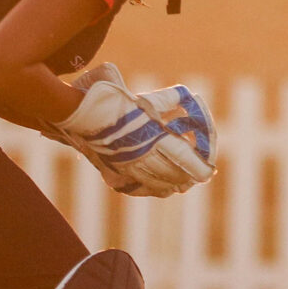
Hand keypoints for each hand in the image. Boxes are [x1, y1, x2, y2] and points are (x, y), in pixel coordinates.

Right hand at [54, 78, 214, 196]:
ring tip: (181, 185)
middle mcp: (143, 158)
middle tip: (198, 176)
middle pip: (173, 176)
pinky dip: (148, 190)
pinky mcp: (113, 171)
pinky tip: (154, 189)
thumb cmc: (114, 101)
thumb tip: (191, 98)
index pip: (185, 160)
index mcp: (156, 140)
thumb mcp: (147, 99)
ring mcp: (127, 168)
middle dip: (188, 177)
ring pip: (155, 184)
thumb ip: (170, 100)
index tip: (209, 172)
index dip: (199, 168)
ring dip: (171, 185)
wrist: (78, 113)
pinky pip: (134, 187)